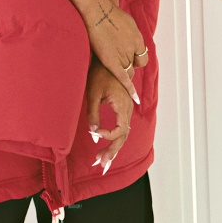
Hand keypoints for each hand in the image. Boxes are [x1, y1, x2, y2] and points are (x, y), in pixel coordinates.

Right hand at [82, 0, 147, 100]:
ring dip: (122, 69)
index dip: (135, 59)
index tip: (128, 58)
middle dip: (127, 64)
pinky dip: (129, 87)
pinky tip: (134, 98)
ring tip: (110, 63)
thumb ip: (132, 34)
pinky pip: (123, 77)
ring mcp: (122, 55)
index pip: (142, 58)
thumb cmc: (110, 14)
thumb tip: (131, 40)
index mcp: (138, 39)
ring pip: (127, 70)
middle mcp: (133, 48)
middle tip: (115, 58)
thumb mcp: (128, 22)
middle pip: (133, 64)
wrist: (97, 11)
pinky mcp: (111, 61)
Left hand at [86, 57, 135, 174]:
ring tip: (102, 162)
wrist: (109, 57)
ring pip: (123, 134)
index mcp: (123, 105)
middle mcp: (128, 109)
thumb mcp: (93, 93)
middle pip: (123, 136)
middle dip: (112, 152)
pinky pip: (122, 127)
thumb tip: (93, 135)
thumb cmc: (99, 73)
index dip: (108, 136)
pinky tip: (107, 147)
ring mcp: (127, 108)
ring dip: (113, 148)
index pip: (120, 130)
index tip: (95, 133)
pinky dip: (115, 139)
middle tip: (99, 165)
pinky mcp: (123, 107)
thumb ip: (93, 115)